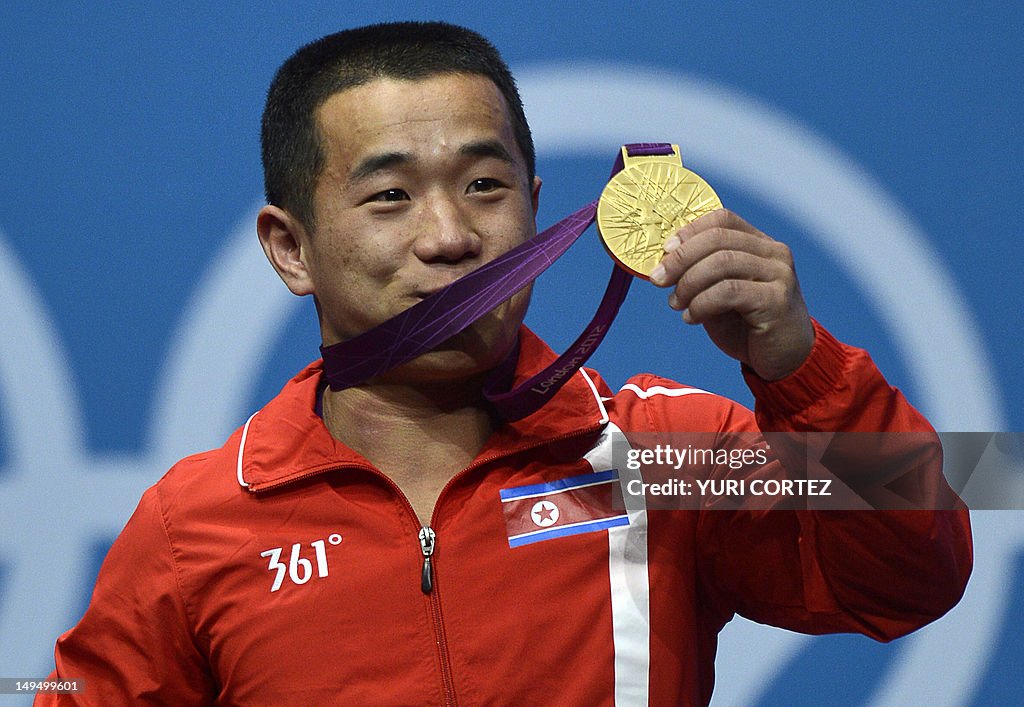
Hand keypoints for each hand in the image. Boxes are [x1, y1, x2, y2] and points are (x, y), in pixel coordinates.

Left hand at [649, 209, 814, 379]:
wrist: (786, 360)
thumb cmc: (749, 326)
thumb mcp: (719, 295)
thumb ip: (701, 275)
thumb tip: (662, 265)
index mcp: (761, 244)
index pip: (723, 219)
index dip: (689, 231)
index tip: (664, 251)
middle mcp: (774, 254)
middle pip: (718, 239)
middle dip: (680, 258)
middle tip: (658, 279)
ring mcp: (779, 275)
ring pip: (721, 263)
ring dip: (688, 283)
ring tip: (676, 304)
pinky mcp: (776, 301)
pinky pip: (728, 292)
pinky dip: (701, 303)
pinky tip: (692, 318)